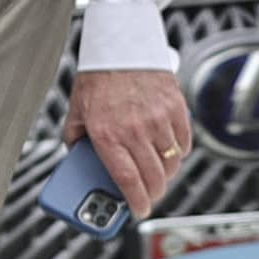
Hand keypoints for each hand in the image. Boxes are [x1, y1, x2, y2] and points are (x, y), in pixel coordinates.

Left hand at [70, 66, 193, 220]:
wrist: (121, 46)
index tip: (138, 212)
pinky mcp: (175, 109)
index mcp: (107, 134)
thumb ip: (75, 139)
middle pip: (153, 178)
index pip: (127, 180)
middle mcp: (134, 129)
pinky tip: (168, 153)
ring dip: (165, 175)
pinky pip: (183, 143)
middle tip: (147, 197)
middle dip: (152, 194)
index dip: (136, 203)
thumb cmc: (97, 78)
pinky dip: (178, 153)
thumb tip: (78, 159)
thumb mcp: (76, 112)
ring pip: (171, 163)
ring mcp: (158, 119)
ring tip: (156, 174)